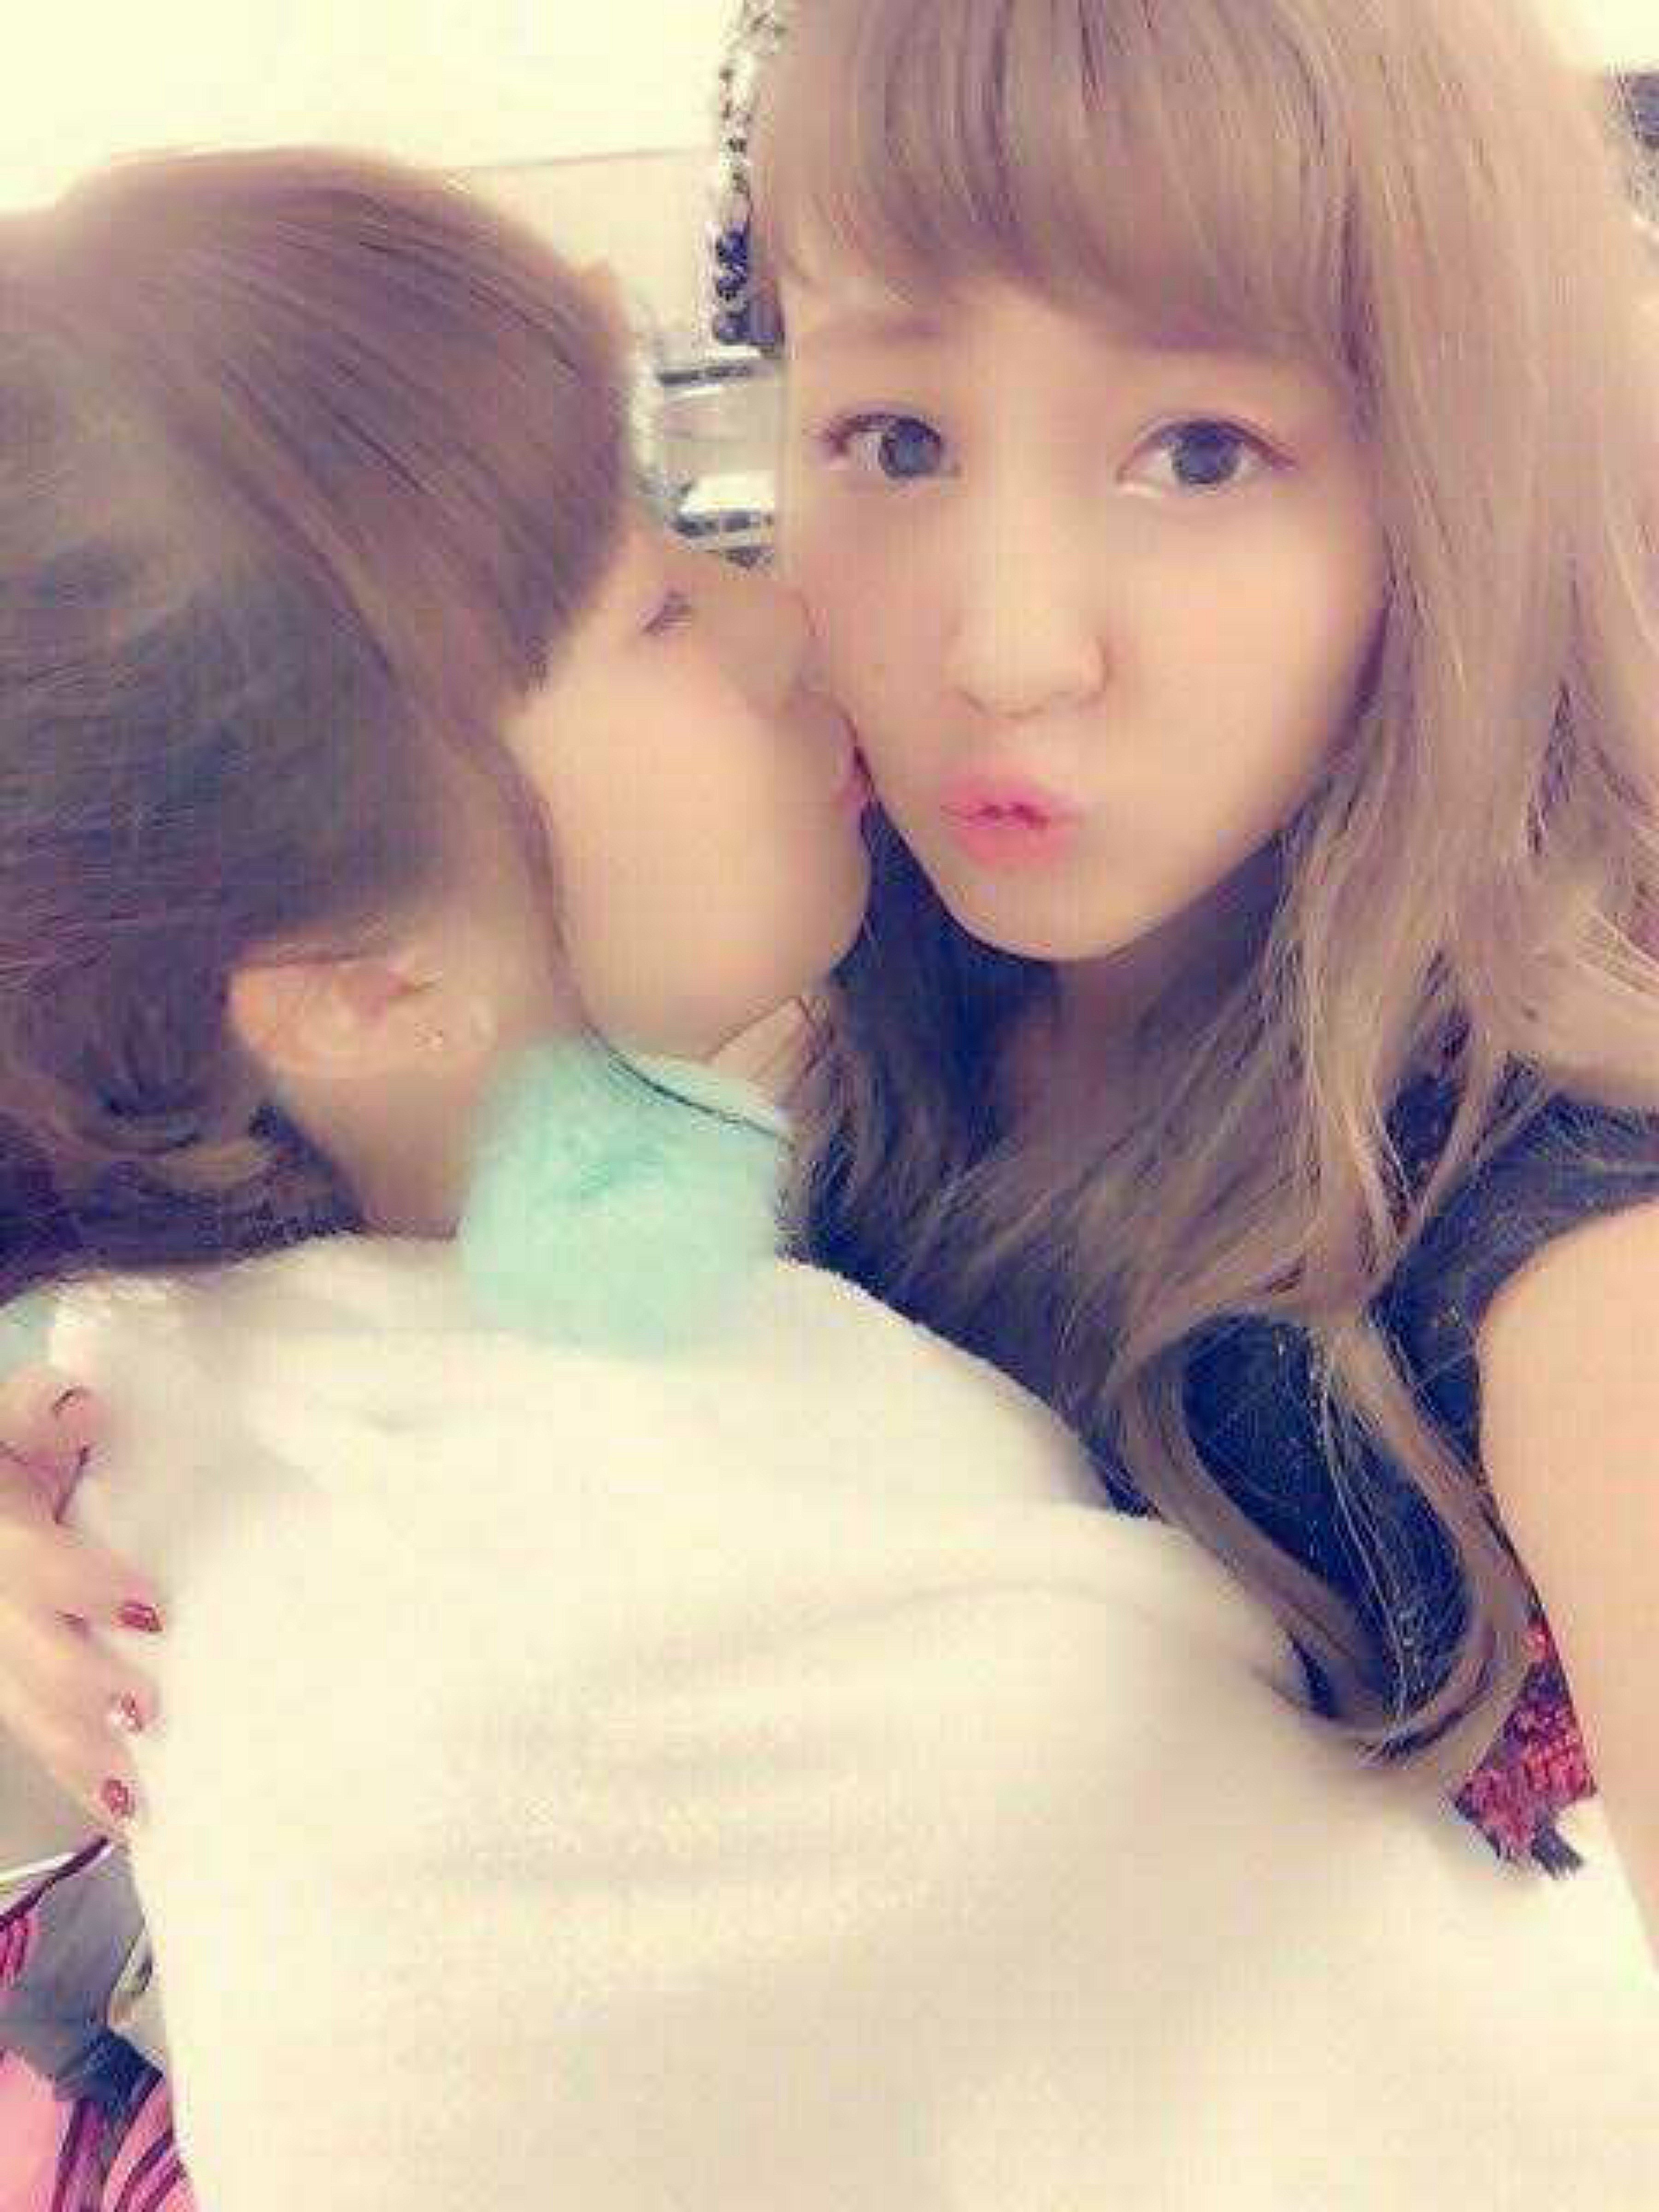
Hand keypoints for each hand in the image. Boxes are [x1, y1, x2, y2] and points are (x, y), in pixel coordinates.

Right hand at [0, 1366, 162, 1839]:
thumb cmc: (14, 1449)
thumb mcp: (18, 1417)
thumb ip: (43, 1412)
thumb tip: (82, 1405)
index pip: (27, 1564)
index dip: (81, 1586)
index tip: (146, 1611)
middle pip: (24, 1656)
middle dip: (81, 1691)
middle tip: (145, 1710)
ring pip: (25, 1710)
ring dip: (80, 1755)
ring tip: (137, 1794)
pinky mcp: (10, 1681)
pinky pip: (36, 1733)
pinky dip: (80, 1778)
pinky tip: (124, 1815)